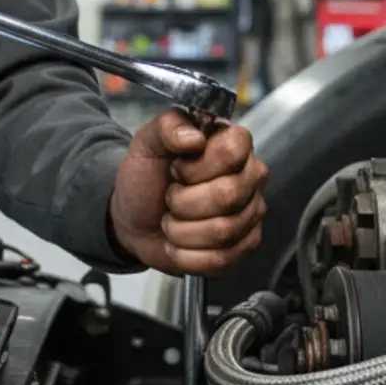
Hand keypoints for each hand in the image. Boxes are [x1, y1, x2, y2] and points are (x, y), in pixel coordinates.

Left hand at [108, 112, 267, 275]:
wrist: (134, 218)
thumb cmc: (146, 178)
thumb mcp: (146, 143)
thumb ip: (167, 126)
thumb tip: (194, 136)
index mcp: (231, 143)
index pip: (233, 151)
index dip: (197, 166)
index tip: (176, 169)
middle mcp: (249, 176)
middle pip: (228, 194)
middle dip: (183, 202)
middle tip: (171, 198)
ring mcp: (251, 212)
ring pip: (223, 230)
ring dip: (181, 231)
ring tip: (172, 220)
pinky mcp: (245, 246)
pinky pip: (222, 258)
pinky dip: (187, 255)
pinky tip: (179, 243)